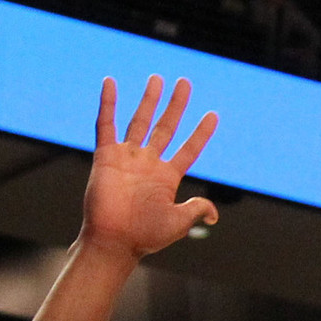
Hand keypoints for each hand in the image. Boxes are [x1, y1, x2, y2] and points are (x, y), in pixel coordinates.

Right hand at [81, 76, 219, 258]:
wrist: (113, 241)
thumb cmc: (144, 236)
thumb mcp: (178, 223)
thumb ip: (196, 210)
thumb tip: (214, 213)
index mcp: (167, 177)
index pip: (189, 149)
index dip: (201, 133)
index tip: (213, 115)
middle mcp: (148, 163)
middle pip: (166, 127)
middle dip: (176, 105)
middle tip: (184, 82)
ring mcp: (127, 157)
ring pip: (140, 121)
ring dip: (149, 100)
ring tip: (158, 79)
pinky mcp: (105, 156)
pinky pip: (105, 124)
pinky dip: (108, 103)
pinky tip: (110, 83)